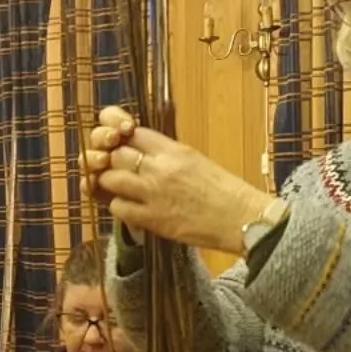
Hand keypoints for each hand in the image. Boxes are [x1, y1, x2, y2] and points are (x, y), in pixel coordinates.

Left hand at [83, 106, 269, 254]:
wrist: (242, 218)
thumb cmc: (223, 191)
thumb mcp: (195, 160)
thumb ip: (167, 154)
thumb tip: (141, 152)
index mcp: (174, 150)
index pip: (132, 133)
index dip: (117, 137)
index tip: (115, 145)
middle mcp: (161, 168)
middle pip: (115, 154)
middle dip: (108, 161)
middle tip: (110, 169)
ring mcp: (154, 193)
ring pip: (110, 178)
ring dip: (107, 183)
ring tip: (115, 189)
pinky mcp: (152, 218)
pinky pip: (118, 207)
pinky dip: (117, 207)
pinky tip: (127, 208)